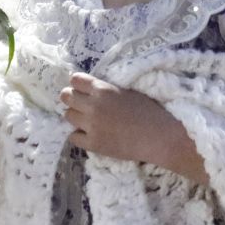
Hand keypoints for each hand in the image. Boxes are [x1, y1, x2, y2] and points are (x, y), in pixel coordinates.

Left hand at [59, 72, 200, 176]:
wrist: (159, 137)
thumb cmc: (149, 111)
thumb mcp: (126, 92)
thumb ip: (106, 90)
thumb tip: (90, 91)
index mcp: (103, 89)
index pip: (75, 80)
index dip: (78, 84)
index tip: (82, 89)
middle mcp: (93, 106)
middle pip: (66, 97)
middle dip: (72, 98)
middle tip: (81, 104)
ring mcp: (91, 126)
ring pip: (68, 116)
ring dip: (76, 116)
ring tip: (87, 120)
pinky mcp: (93, 144)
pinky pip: (73, 137)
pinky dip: (79, 135)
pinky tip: (89, 134)